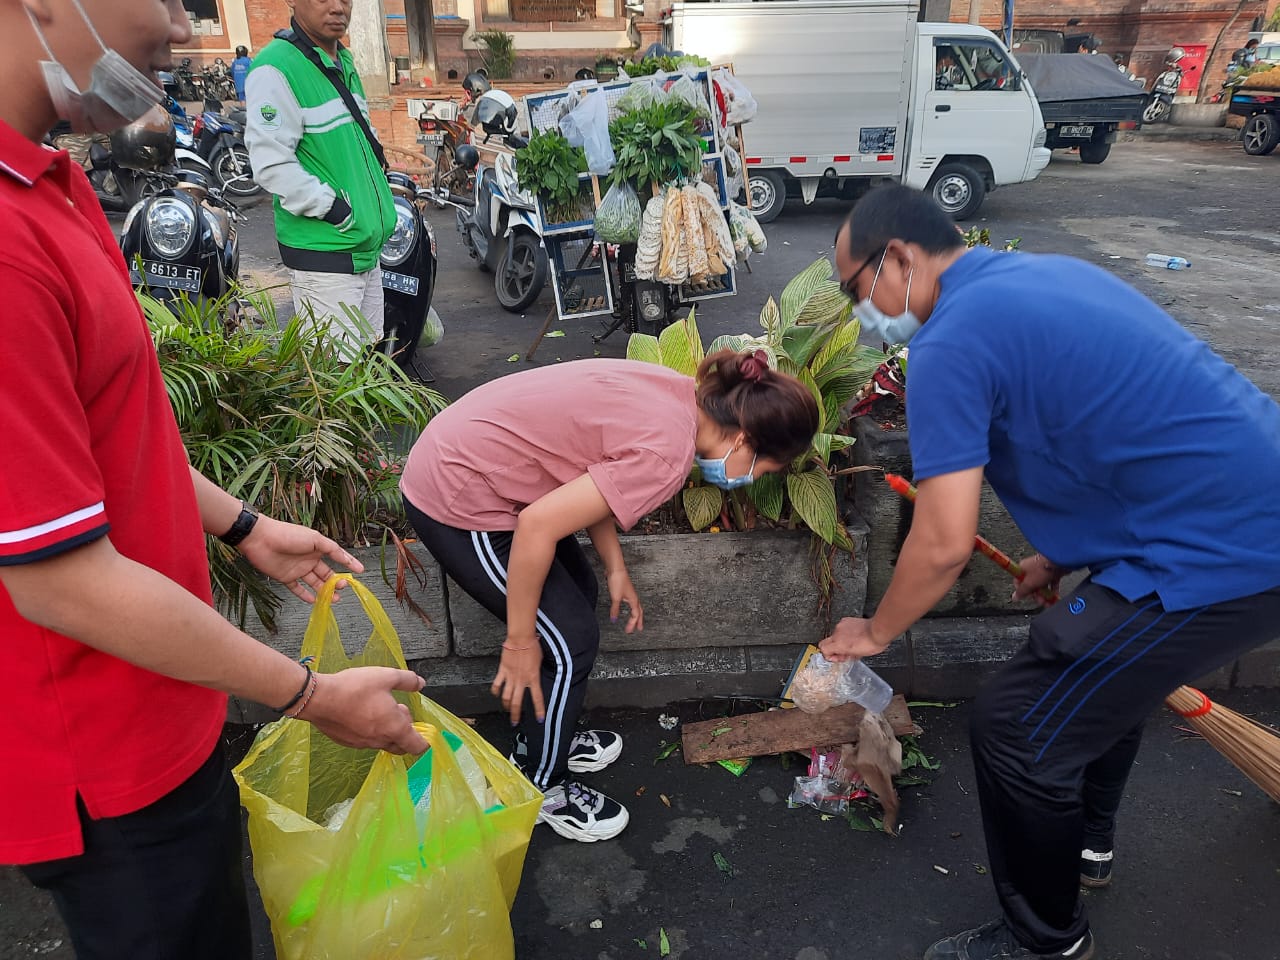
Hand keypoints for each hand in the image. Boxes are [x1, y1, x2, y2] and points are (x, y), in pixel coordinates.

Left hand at [237, 515, 364, 602]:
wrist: (260, 539)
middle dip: (336, 582)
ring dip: (324, 591)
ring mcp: (298, 569)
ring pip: (315, 583)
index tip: (360, 571)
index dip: (349, 563)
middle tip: (342, 588)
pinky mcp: (286, 578)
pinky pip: (298, 589)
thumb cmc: (288, 535)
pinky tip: (313, 601)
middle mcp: (310, 559)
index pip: (337, 557)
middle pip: (326, 573)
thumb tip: (345, 556)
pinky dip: (305, 595)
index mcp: (318, 548)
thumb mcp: (315, 539)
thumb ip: (331, 548)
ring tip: (334, 599)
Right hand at [301, 666, 427, 754]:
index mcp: (394, 728)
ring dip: (388, 730)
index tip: (424, 732)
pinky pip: (367, 741)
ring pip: (383, 743)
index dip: (425, 742)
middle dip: (405, 732)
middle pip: (401, 746)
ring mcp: (363, 744)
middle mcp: (380, 740)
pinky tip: (363, 713)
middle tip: (399, 710)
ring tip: (380, 707)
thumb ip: (407, 680)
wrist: (319, 698)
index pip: (417, 746)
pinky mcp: (348, 742)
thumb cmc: (355, 688)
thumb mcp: (387, 676)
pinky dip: (371, 731)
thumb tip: (421, 683)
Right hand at [491, 640, 544, 724]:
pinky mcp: (502, 671)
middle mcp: (521, 680)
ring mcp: (511, 677)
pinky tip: (496, 694)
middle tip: (515, 721)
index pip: (537, 698)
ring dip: (506, 705)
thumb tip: (536, 677)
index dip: (538, 710)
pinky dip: (495, 691)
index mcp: (533, 678)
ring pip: (506, 696)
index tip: (539, 719)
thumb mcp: (540, 662)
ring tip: (506, 709)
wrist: (521, 638)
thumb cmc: (532, 646)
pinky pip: (497, 684)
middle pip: (517, 702)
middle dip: (515, 714)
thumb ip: (536, 672)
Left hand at [606, 567, 643, 633]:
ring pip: (636, 606)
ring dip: (635, 614)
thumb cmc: (618, 581)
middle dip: (639, 621)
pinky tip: (625, 606)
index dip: (632, 624)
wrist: (615, 569)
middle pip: (639, 611)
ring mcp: (630, 593)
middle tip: (639, 628)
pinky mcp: (625, 590)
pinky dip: (630, 607)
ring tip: (634, 619)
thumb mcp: (615, 598)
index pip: (635, 615)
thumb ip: (615, 610)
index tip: (628, 631)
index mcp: (634, 600)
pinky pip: (630, 602)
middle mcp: (634, 597)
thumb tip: (614, 620)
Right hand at [819, 617, 888, 661]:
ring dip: (841, 640)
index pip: (823, 649)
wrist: (878, 630)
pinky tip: (854, 636)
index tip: (837, 657)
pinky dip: (845, 633)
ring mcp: (841, 625)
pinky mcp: (846, 620)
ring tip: (852, 643)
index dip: (828, 655)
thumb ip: (846, 655)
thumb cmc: (871, 643)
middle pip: (827, 642)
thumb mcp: (858, 656)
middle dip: (834, 648)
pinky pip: (842, 628)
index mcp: (839, 644)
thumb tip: (843, 655)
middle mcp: (837, 633)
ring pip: (835, 635)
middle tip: (844, 652)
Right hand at [1012, 554, 1062, 606]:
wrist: (1059, 561)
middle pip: (1032, 586)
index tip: (1027, 597)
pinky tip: (1054, 597)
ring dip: (1045, 595)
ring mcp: (1043, 571)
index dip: (1022, 591)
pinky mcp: (1053, 573)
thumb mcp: (1029, 583)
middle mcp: (1032, 569)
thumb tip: (1014, 597)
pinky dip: (1052, 591)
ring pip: (1042, 586)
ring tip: (1048, 602)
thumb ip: (1022, 592)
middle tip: (1040, 601)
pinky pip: (1051, 584)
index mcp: (1023, 569)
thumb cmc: (1042, 568)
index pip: (1019, 582)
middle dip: (1036, 595)